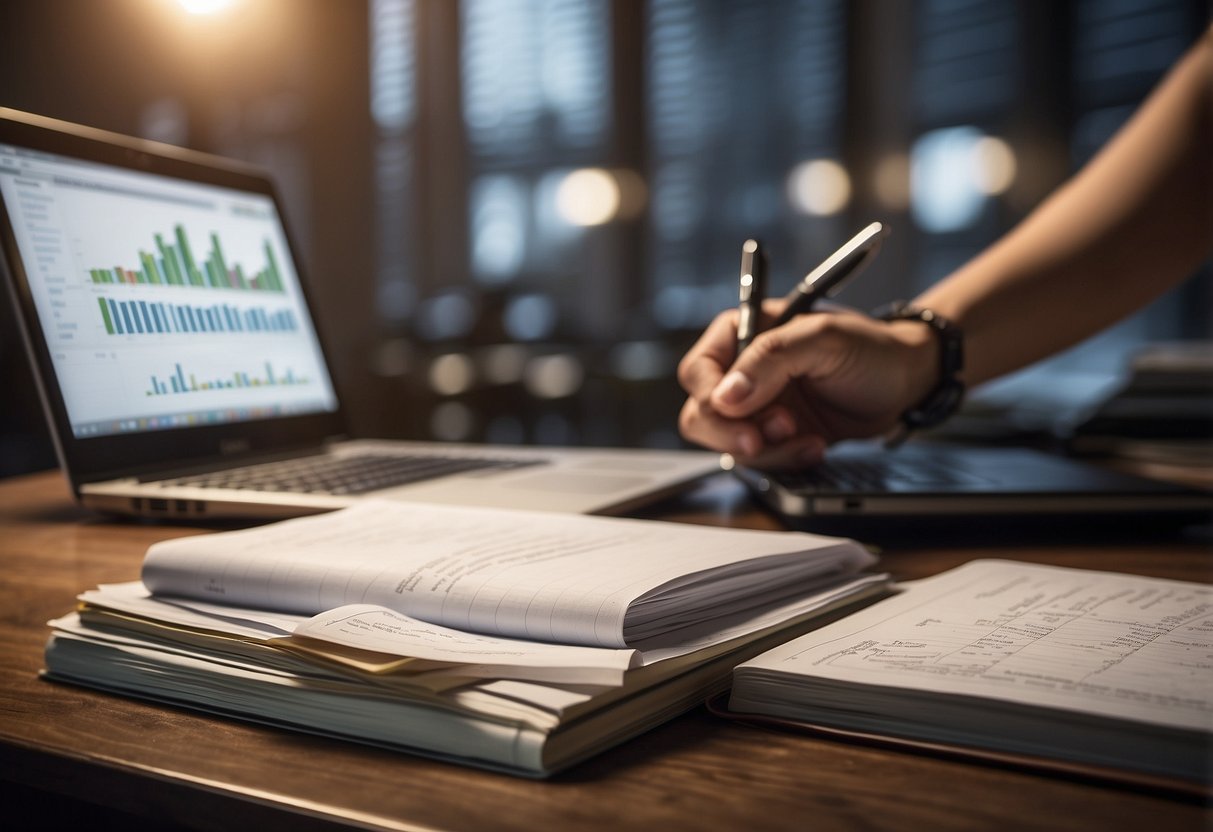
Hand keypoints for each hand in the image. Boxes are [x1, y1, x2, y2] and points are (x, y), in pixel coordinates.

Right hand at [677, 301, 938, 467]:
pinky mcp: (775, 437)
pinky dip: (784, 461)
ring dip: (766, 450)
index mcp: (743, 334)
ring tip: (806, 438)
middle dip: (732, 432)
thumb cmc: (870, 348)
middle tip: (769, 436)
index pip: (699, 370)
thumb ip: (771, 359)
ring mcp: (757, 408)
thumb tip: (725, 397)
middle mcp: (742, 372)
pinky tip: (815, 447)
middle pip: (701, 412)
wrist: (906, 383)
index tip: (739, 412)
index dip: (712, 396)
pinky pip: (758, 461)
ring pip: (727, 443)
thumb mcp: (824, 339)